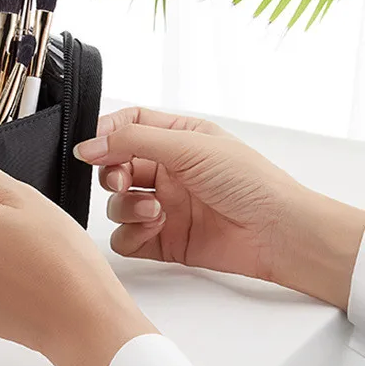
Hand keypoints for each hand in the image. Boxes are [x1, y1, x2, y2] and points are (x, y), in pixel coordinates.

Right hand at [75, 107, 364, 310]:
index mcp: (177, 138)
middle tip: (124, 182)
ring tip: (154, 212)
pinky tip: (152, 229)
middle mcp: (167, 171)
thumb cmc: (249, 182)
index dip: (106, 134)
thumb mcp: (188, 145)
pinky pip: (125, 238)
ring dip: (126, 207)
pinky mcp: (162, 240)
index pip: (128, 126)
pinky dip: (130, 234)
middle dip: (113, 174)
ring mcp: (163, 206)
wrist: (277, 233)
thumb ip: (132, 141)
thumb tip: (88, 144)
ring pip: (117, 203)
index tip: (91, 148)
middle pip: (116, 166)